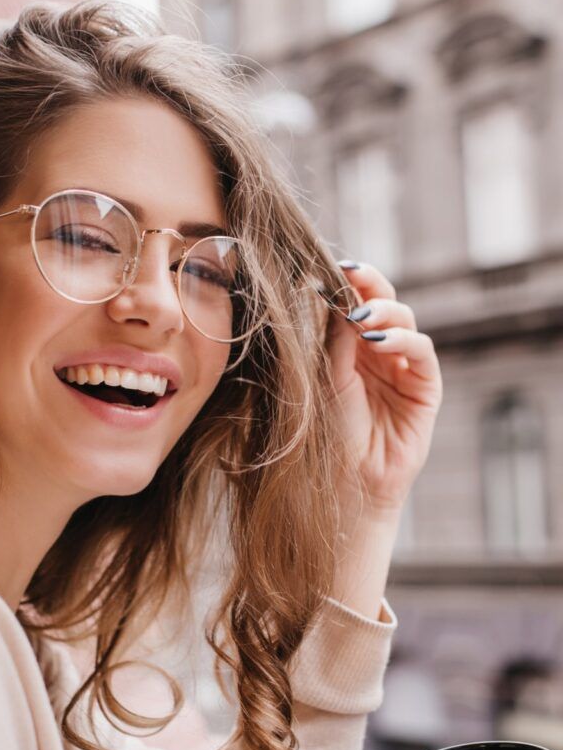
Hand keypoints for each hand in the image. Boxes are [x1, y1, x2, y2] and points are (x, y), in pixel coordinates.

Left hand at [326, 262, 442, 515]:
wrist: (346, 483)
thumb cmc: (328, 435)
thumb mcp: (325, 379)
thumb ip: (333, 340)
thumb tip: (335, 296)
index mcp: (347, 347)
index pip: (353, 302)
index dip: (346, 282)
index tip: (331, 266)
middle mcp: (377, 352)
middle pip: (382, 302)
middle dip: (370, 283)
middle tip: (352, 274)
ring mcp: (403, 367)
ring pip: (405, 320)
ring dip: (384, 311)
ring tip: (362, 315)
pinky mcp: (425, 387)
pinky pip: (422, 352)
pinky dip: (404, 340)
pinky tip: (381, 341)